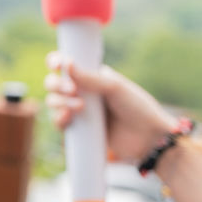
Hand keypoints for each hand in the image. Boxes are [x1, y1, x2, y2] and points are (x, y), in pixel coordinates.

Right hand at [44, 51, 178, 162]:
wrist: (148, 139)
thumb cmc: (138, 108)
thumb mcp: (115, 87)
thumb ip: (90, 77)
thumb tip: (66, 63)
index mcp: (91, 76)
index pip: (66, 65)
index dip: (56, 62)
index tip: (57, 65)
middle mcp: (82, 92)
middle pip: (53, 83)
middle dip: (56, 84)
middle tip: (72, 90)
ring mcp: (78, 111)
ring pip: (53, 102)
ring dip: (59, 102)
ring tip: (79, 107)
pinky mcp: (77, 130)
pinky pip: (57, 122)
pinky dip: (58, 119)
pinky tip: (68, 117)